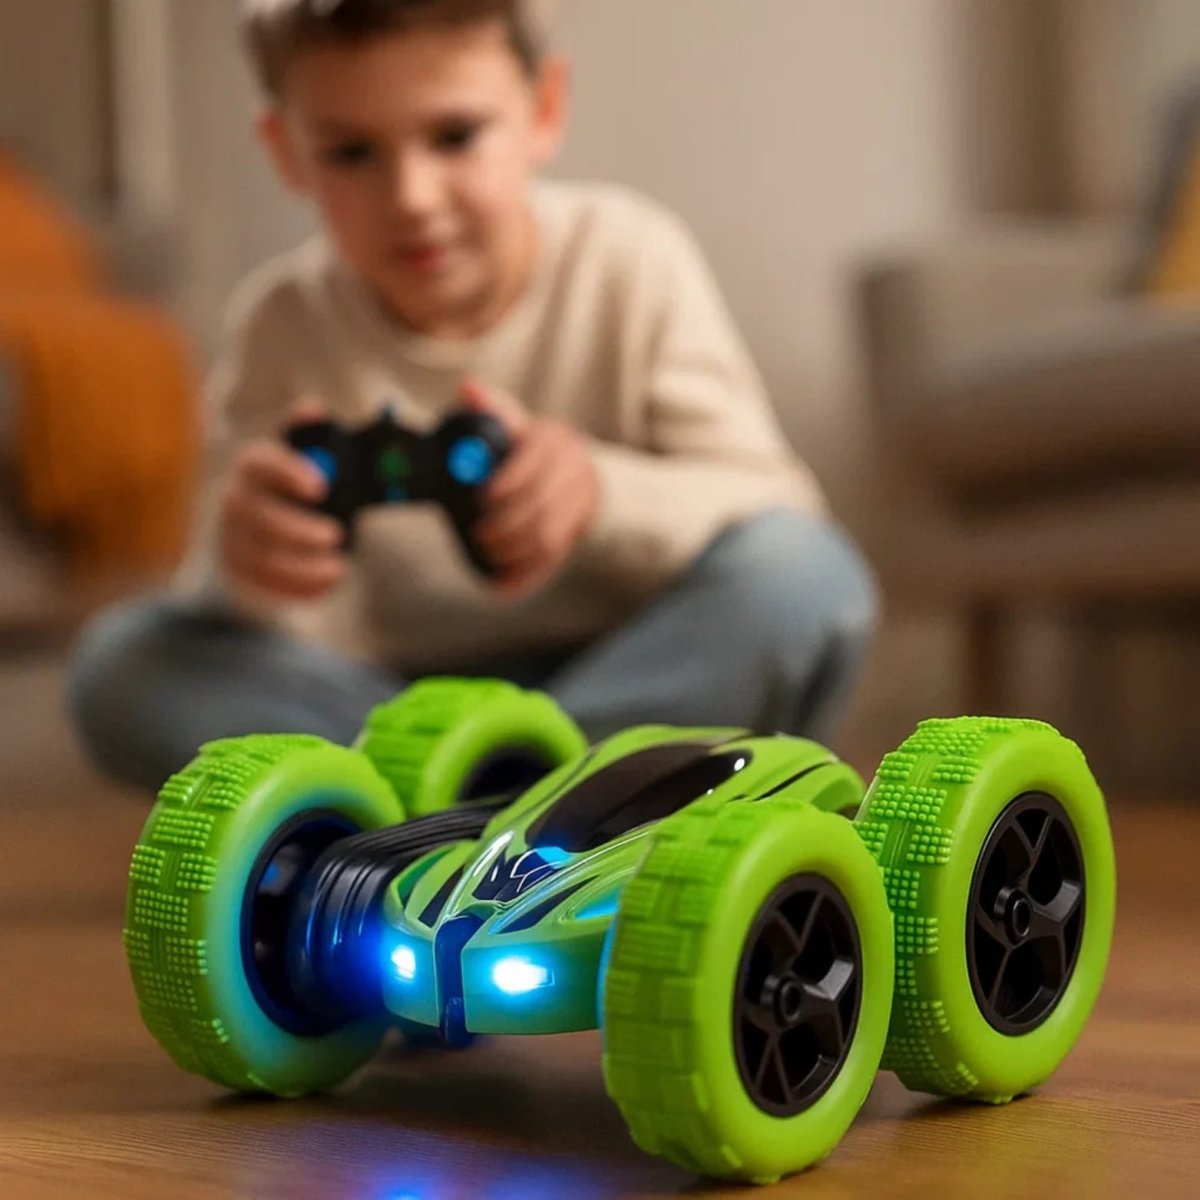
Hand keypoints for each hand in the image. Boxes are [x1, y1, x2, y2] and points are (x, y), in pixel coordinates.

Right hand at [218, 397, 346, 600]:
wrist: (288, 514)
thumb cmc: (308, 479)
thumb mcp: (316, 453)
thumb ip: (317, 434)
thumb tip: (313, 408)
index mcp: (255, 463)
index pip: (263, 463)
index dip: (289, 473)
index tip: (322, 487)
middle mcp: (236, 498)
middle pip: (258, 515)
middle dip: (297, 529)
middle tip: (337, 535)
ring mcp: (232, 534)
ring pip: (259, 555)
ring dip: (301, 565)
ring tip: (340, 567)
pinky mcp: (237, 565)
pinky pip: (261, 583)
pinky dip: (295, 587)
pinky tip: (327, 583)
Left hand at [463, 379, 600, 596]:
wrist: (567, 467)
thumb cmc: (525, 445)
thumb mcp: (510, 422)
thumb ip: (489, 408)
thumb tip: (469, 388)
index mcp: (555, 438)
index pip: (534, 463)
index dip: (506, 484)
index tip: (481, 499)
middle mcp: (577, 468)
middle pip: (541, 504)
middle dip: (505, 524)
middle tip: (478, 535)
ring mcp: (583, 501)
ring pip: (549, 534)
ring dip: (514, 548)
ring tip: (488, 551)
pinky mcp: (581, 528)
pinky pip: (555, 557)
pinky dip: (527, 571)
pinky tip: (503, 581)